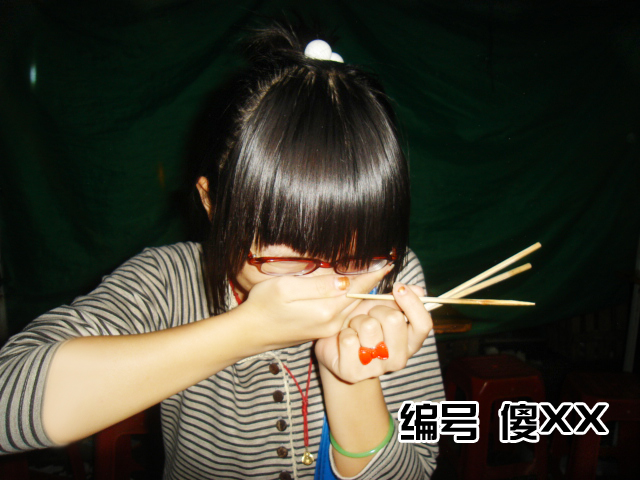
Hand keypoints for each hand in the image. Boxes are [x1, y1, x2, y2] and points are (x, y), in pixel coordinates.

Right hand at [237, 265, 393, 350]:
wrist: (250, 333)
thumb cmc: (262, 305)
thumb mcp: (285, 288)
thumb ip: (317, 284)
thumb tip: (344, 279)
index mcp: (324, 310)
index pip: (356, 288)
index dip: (373, 274)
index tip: (389, 263)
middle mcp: (331, 322)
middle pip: (359, 299)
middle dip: (374, 283)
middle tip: (390, 267)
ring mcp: (328, 328)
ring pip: (353, 306)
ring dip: (365, 291)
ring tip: (378, 276)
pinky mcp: (323, 330)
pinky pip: (344, 312)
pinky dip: (353, 300)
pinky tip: (355, 290)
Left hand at [315, 283, 432, 383]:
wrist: (335, 348)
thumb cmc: (360, 325)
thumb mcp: (379, 309)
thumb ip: (397, 300)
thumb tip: (419, 290)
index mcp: (410, 343)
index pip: (423, 324)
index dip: (412, 303)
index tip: (399, 287)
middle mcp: (398, 359)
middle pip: (394, 320)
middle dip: (377, 309)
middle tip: (369, 315)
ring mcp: (376, 369)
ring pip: (369, 326)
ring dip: (357, 320)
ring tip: (354, 328)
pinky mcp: (353, 373)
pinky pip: (349, 339)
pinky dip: (344, 332)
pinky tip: (344, 341)